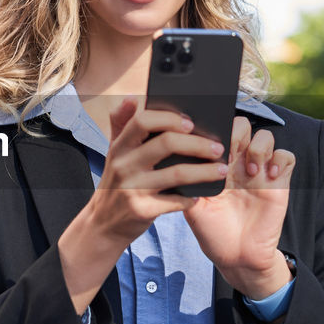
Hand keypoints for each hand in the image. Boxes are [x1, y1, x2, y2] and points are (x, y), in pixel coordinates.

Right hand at [56, 97, 224, 310]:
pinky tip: (199, 196)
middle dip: (197, 143)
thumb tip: (133, 98)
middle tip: (217, 147)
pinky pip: (175, 202)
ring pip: (176, 174)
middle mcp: (124, 164)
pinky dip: (190, 199)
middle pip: (166, 143)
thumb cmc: (116, 184)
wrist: (102, 225)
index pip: (143, 120)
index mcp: (120, 146)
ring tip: (221, 170)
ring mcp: (132, 188)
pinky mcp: (142, 210)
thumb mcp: (113, 154)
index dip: (169, 118)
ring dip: (204, 171)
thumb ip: (122, 125)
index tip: (191, 122)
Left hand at [183, 117, 295, 300]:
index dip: (216, 129)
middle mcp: (239, 163)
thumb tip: (181, 158)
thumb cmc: (212, 231)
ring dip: (258, 148)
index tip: (209, 144)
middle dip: (237, 132)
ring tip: (249, 171)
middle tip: (230, 153)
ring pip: (266, 137)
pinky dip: (279, 160)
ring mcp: (260, 172)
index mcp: (216, 164)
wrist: (235, 256)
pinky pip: (287, 156)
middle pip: (243, 126)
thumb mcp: (194, 206)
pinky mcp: (279, 182)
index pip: (219, 131)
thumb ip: (189, 182)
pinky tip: (269, 176)